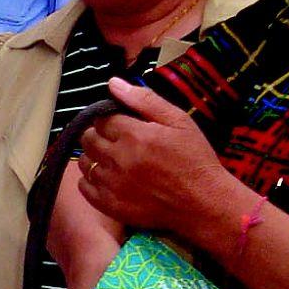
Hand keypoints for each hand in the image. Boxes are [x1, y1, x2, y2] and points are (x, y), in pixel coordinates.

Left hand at [78, 77, 249, 248]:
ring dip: (95, 158)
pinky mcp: (110, 205)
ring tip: (115, 160)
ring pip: (84, 163)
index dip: (109, 119)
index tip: (121, 125)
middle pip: (89, 139)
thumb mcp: (178, 121)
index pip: (101, 119)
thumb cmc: (194, 159)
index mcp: (134, 135)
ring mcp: (112, 184)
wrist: (203, 203)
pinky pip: (84, 187)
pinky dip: (91, 180)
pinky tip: (110, 178)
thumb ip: (145, 100)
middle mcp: (118, 159)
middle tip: (118, 141)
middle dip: (99, 136)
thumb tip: (114, 83)